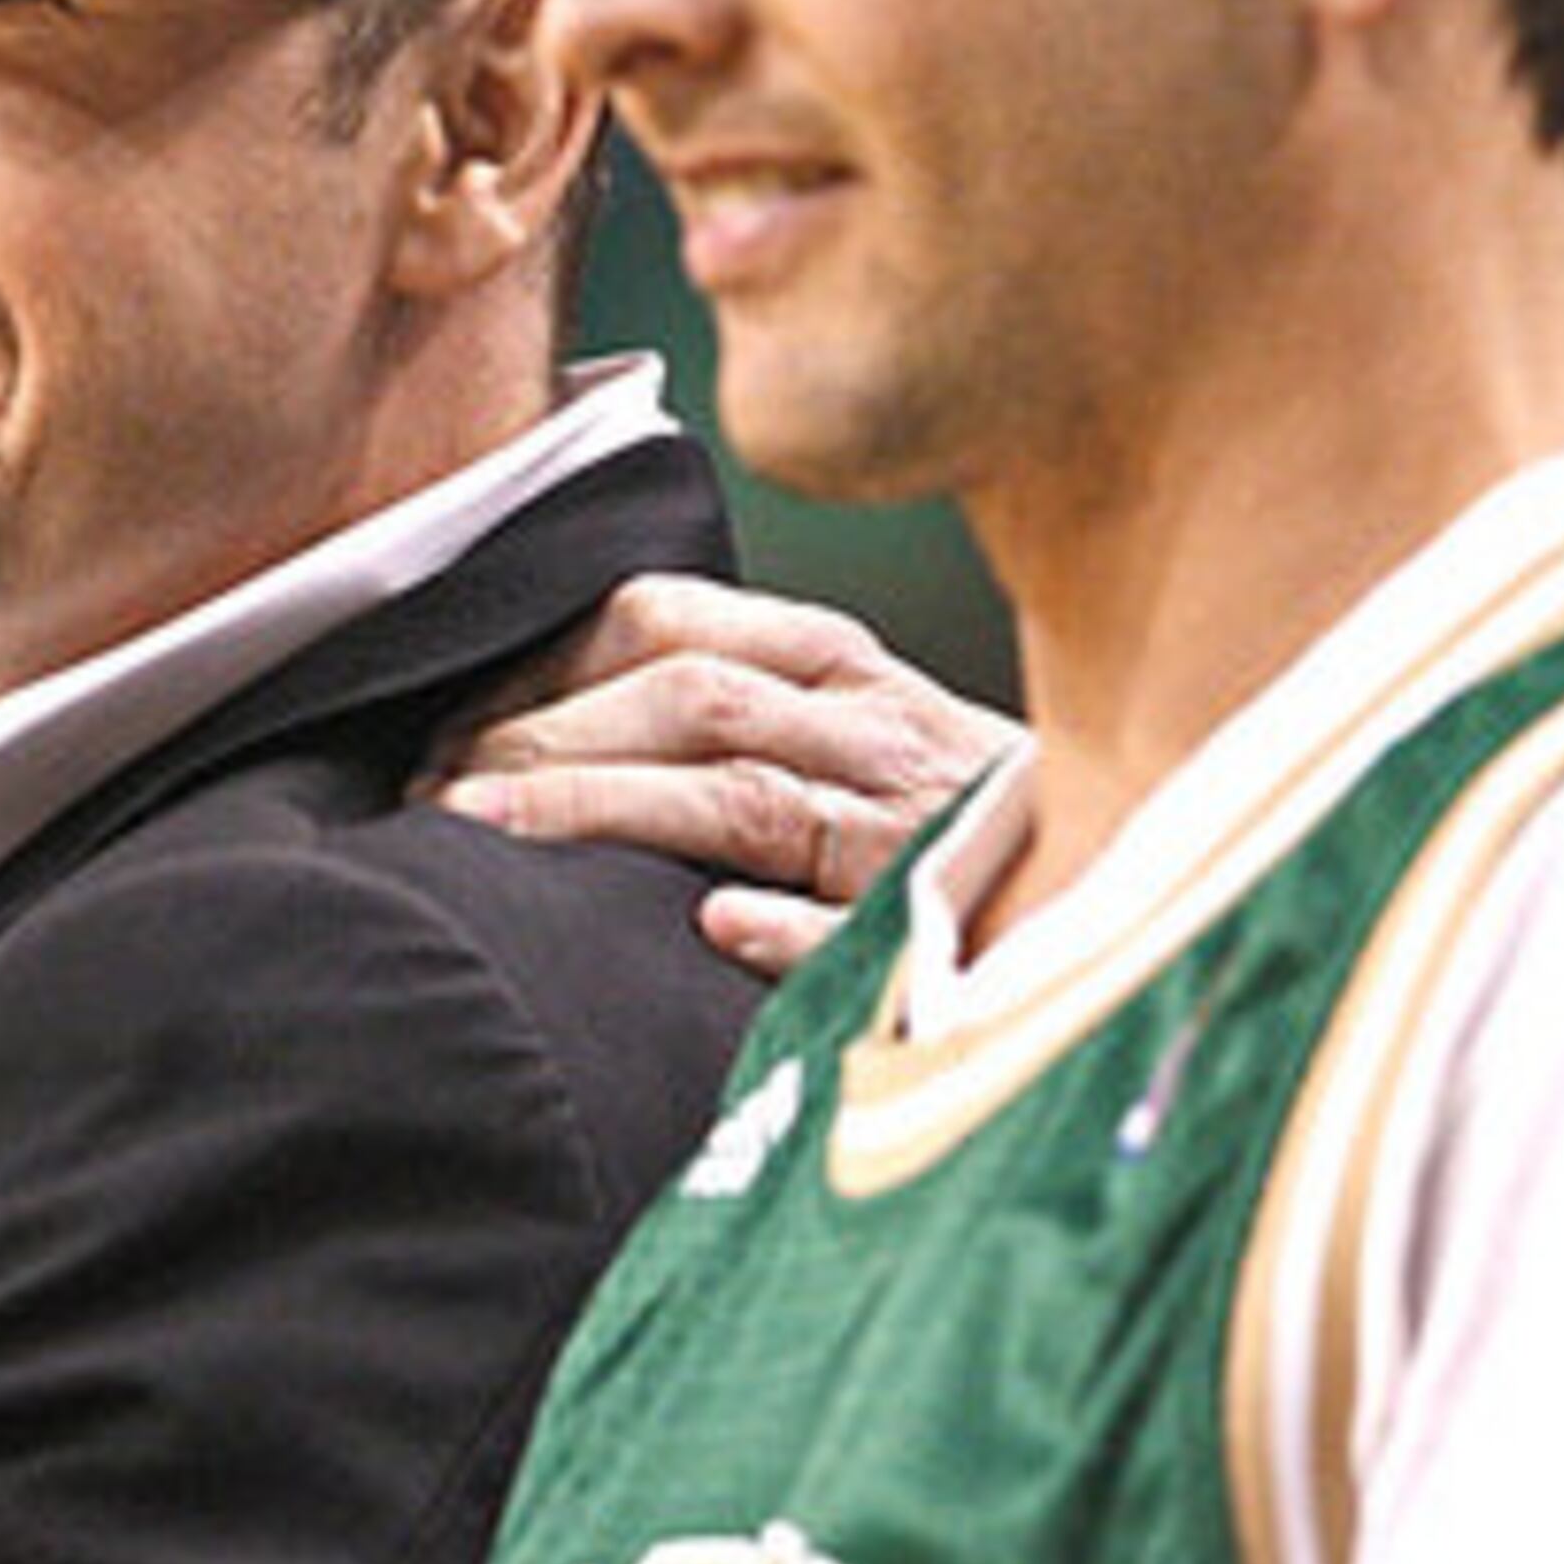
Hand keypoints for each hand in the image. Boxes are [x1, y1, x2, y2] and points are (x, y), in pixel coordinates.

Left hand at [427, 573, 1012, 973]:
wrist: (1133, 902)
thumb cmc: (955, 821)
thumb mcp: (857, 728)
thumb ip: (737, 702)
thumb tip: (557, 714)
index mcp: (844, 670)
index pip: (668, 623)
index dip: (542, 663)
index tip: (454, 715)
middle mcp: (880, 734)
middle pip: (684, 703)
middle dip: (538, 738)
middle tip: (430, 792)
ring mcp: (919, 835)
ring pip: (743, 800)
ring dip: (602, 810)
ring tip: (485, 833)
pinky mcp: (957, 940)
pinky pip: (868, 934)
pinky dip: (792, 930)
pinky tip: (713, 928)